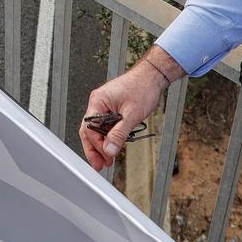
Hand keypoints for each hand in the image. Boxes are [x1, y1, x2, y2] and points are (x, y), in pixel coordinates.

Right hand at [78, 49, 179, 170]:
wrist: (153, 76)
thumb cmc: (143, 88)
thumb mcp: (131, 115)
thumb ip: (119, 134)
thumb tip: (109, 150)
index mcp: (98, 101)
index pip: (90, 128)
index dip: (96, 145)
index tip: (104, 158)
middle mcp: (98, 102)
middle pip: (89, 130)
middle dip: (95, 149)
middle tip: (101, 165)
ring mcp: (104, 105)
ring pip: (97, 129)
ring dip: (103, 144)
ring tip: (109, 159)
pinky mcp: (110, 107)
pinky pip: (105, 125)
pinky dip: (109, 136)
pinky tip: (114, 146)